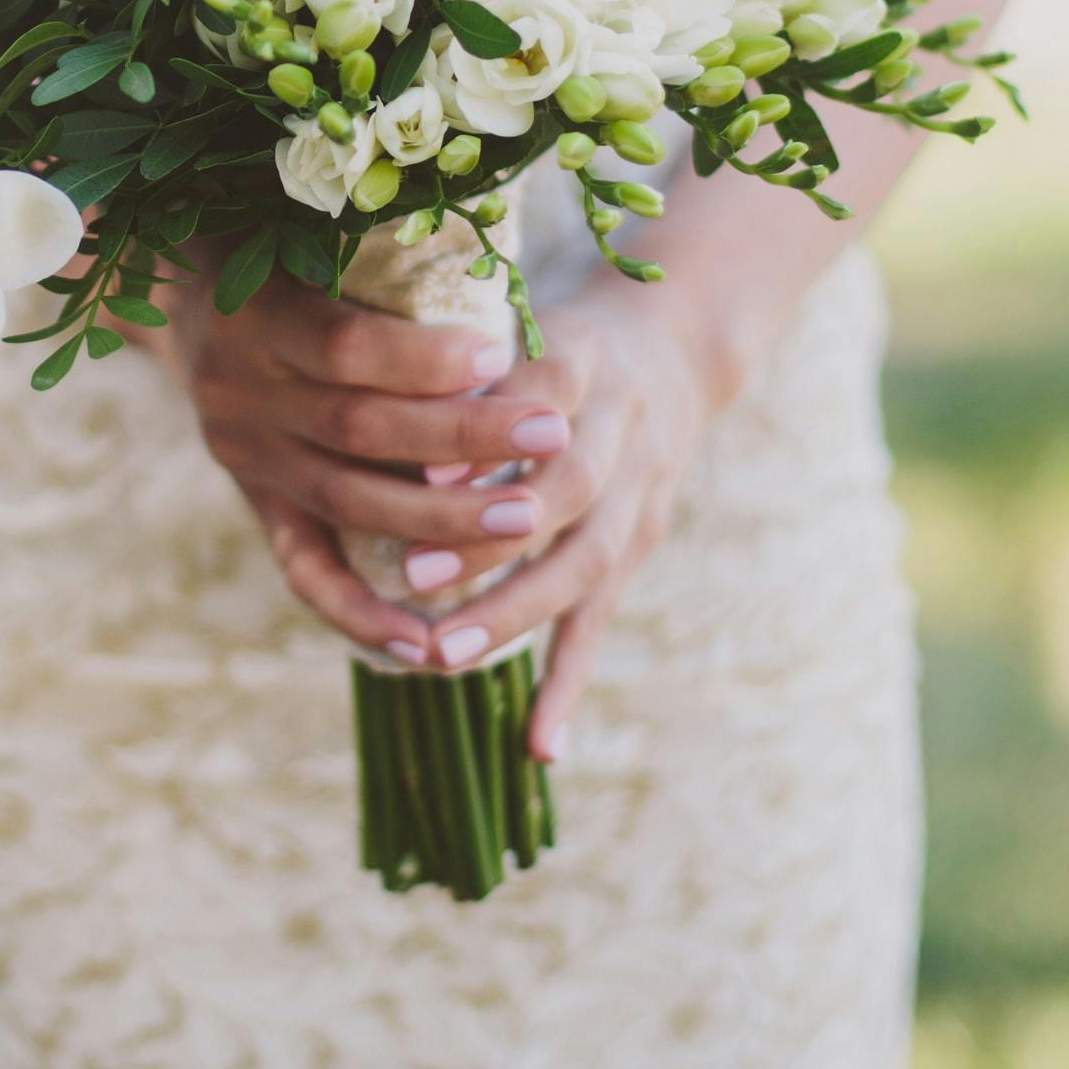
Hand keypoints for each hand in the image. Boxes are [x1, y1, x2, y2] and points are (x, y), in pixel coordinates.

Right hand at [143, 268, 590, 663]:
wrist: (181, 294)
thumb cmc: (277, 243)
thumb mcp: (308, 225)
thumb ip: (380, 250)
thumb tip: (491, 260)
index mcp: (255, 316)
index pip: (344, 348)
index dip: (424, 358)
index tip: (506, 353)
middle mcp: (239, 392)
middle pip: (358, 428)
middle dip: (464, 437)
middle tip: (554, 436)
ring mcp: (246, 457)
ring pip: (347, 501)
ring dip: (442, 519)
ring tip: (527, 520)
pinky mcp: (258, 503)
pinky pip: (305, 570)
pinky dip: (363, 613)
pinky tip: (424, 644)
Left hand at [413, 299, 712, 763]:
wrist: (673, 347)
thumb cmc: (559, 338)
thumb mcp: (522, 321)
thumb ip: (469, 367)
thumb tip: (395, 427)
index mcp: (587, 359)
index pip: (546, 390)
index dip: (491, 435)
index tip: (429, 473)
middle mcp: (625, 429)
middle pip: (570, 492)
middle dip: (493, 538)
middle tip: (415, 575)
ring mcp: (639, 495)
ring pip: (585, 562)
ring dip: (515, 612)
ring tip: (445, 655)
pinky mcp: (636, 546)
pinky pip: (599, 620)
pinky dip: (568, 683)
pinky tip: (538, 748)